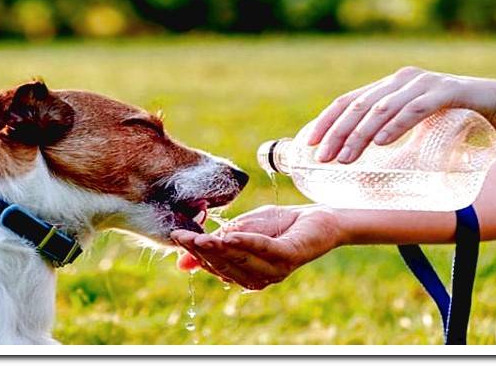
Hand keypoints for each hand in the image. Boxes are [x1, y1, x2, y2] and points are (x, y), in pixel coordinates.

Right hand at [171, 204, 341, 290]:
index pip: (215, 266)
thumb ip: (216, 245)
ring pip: (241, 260)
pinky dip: (247, 243)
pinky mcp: (290, 255)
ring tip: (200, 238)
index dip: (195, 253)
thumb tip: (181, 265)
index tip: (176, 236)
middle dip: (202, 251)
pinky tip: (231, 236)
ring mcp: (275, 269)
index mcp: (246, 274)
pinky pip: (264, 249)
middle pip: (225, 266)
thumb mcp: (240, 231)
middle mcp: (260, 277)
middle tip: (183, 236)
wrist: (319, 217)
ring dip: (220, 249)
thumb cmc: (280, 224)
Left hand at [308, 66, 495, 163]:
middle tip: (324, 158)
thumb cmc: (455, 121)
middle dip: (337, 133)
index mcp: (390, 86)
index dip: (326, 121)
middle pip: (360, 106)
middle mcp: (402, 80)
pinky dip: (396, 126)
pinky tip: (382, 143)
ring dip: (360, 135)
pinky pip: (415, 109)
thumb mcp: (416, 128)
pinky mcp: (448, 92)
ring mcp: (424, 84)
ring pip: (382, 108)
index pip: (348, 101)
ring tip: (345, 158)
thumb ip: (391, 135)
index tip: (310, 143)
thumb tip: (359, 164)